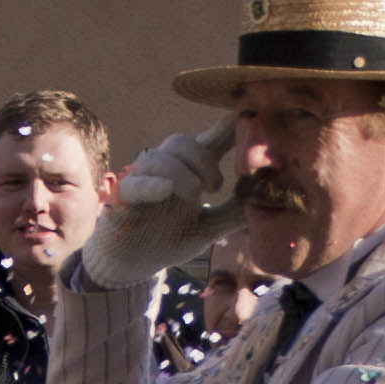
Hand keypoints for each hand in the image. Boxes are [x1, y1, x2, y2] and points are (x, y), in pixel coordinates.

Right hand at [82, 115, 235, 288]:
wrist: (131, 265)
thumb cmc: (167, 238)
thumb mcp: (207, 227)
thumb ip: (232, 213)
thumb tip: (262, 199)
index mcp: (187, 172)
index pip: (207, 143)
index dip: (225, 129)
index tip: (244, 118)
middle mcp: (164, 170)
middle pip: (181, 142)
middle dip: (203, 158)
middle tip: (216, 186)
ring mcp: (142, 181)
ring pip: (159, 157)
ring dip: (181, 172)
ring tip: (196, 194)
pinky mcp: (122, 199)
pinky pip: (135, 184)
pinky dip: (152, 184)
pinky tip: (167, 190)